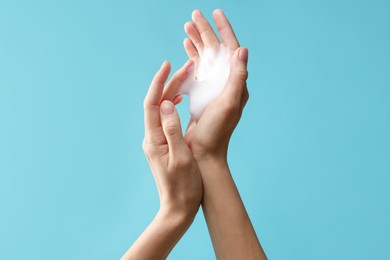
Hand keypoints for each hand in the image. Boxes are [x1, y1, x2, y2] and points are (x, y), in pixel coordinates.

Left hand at [142, 60, 202, 216]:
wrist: (178, 208)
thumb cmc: (184, 186)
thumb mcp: (181, 157)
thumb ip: (172, 130)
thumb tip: (165, 104)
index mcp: (154, 139)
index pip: (152, 103)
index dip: (159, 82)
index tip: (168, 64)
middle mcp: (151, 138)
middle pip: (156, 104)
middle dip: (169, 83)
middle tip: (186, 67)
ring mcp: (156, 142)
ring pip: (161, 110)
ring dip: (171, 93)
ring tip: (186, 79)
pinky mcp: (162, 146)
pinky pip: (165, 119)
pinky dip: (172, 106)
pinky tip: (180, 102)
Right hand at [163, 9, 248, 161]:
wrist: (204, 152)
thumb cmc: (217, 131)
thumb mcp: (229, 103)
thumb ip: (238, 77)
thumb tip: (242, 49)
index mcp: (235, 82)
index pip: (232, 49)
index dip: (225, 29)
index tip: (216, 13)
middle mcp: (226, 82)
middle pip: (216, 50)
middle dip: (206, 31)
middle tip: (195, 14)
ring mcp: (214, 87)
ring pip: (206, 58)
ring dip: (197, 42)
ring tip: (187, 27)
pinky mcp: (202, 93)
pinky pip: (198, 69)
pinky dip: (192, 57)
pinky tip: (186, 48)